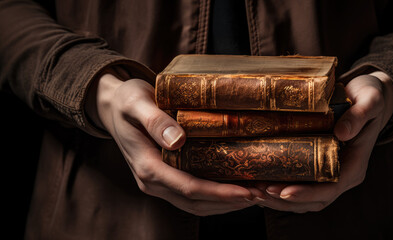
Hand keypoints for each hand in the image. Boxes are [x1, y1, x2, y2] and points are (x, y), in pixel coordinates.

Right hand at [86, 72, 258, 215]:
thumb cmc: (126, 101)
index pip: (188, 188)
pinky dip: (215, 197)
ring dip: (225, 204)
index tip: (247, 191)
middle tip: (261, 195)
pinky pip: (191, 195)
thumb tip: (177, 141)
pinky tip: (235, 188)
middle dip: (229, 203)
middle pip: (195, 202)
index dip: (219, 193)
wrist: (112, 106)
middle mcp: (151, 181)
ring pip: (194, 204)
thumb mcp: (136, 103)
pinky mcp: (164, 177)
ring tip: (255, 195)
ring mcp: (157, 182)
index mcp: (147, 166)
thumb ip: (155, 120)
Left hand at [254, 71, 392, 212]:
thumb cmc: (369, 96)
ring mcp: (329, 172)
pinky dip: (278, 186)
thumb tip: (341, 133)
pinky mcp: (317, 166)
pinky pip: (297, 183)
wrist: (366, 95)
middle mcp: (342, 174)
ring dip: (277, 199)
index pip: (331, 189)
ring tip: (253, 192)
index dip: (307, 193)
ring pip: (303, 197)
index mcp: (355, 165)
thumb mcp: (370, 100)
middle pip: (313, 200)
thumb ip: (359, 115)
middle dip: (284, 201)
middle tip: (258, 193)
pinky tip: (258, 182)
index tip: (283, 192)